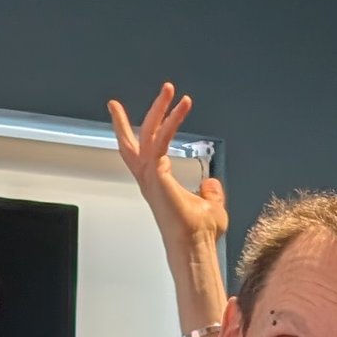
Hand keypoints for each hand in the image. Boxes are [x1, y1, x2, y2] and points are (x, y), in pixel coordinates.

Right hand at [109, 83, 228, 257]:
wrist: (195, 245)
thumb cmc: (200, 233)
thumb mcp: (210, 206)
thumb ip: (210, 192)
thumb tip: (211, 182)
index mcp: (157, 183)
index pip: (142, 153)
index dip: (135, 135)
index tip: (125, 120)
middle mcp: (149, 178)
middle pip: (133, 142)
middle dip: (132, 119)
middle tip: (127, 100)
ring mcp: (151, 176)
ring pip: (148, 134)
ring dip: (159, 109)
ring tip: (170, 90)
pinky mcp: (157, 175)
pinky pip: (161, 140)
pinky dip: (170, 123)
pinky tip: (179, 108)